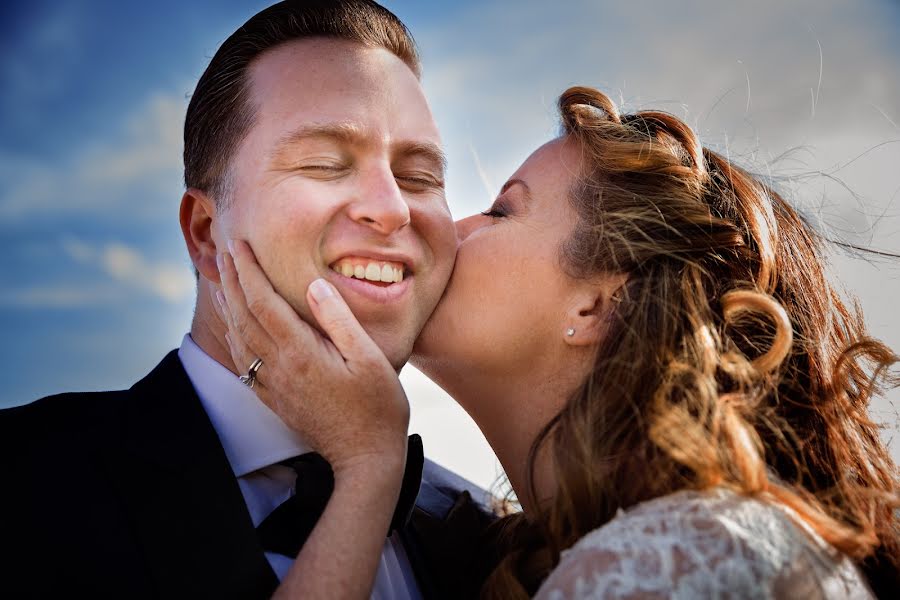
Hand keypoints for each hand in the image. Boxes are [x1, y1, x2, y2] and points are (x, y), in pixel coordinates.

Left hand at [215, 240, 408, 474]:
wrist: (366, 456)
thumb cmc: (377, 405)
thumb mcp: (369, 356)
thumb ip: (339, 319)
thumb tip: (314, 284)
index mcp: (301, 352)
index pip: (263, 302)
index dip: (249, 271)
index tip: (241, 246)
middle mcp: (280, 368)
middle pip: (244, 317)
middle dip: (231, 282)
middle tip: (225, 252)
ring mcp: (275, 386)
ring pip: (238, 339)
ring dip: (227, 307)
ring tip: (220, 283)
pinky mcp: (276, 399)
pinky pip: (243, 363)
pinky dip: (232, 338)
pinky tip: (232, 329)